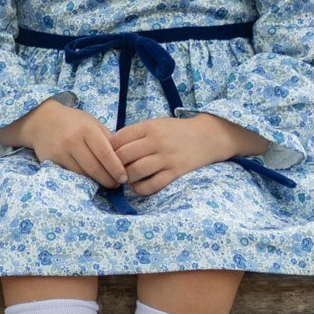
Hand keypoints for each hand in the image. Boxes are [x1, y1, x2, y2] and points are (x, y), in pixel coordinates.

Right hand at [0, 97, 125, 187]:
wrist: (41, 120)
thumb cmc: (72, 121)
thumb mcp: (92, 123)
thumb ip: (107, 139)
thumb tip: (124, 160)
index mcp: (87, 129)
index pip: (106, 154)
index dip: (117, 169)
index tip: (124, 178)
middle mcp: (72, 140)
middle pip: (95, 168)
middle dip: (108, 179)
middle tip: (117, 184)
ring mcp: (60, 152)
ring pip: (83, 174)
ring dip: (97, 181)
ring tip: (106, 181)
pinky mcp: (51, 161)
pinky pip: (71, 174)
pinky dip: (83, 178)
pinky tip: (90, 177)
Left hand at [112, 112, 264, 196]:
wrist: (208, 136)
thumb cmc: (176, 131)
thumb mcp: (155, 124)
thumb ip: (135, 133)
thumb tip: (109, 147)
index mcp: (148, 127)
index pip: (118, 139)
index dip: (107, 150)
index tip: (105, 157)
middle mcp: (156, 141)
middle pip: (123, 156)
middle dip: (113, 166)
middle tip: (112, 172)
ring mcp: (167, 157)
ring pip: (135, 171)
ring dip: (125, 178)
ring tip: (124, 179)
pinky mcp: (176, 172)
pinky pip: (152, 185)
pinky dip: (140, 189)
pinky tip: (137, 187)